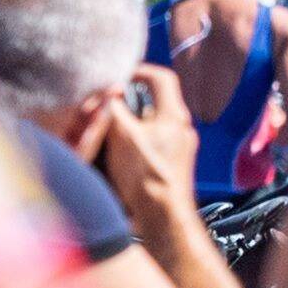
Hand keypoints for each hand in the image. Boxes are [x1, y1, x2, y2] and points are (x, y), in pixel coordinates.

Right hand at [75, 64, 202, 220]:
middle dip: (127, 102)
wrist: (163, 217)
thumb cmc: (146, 176)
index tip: (119, 76)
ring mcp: (178, 147)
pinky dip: (133, 142)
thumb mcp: (123, 135)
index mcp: (174, 115)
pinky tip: (114, 153)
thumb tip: (110, 91)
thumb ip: (115, 108)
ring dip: (127, 124)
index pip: (162, 77)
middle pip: (152, 102)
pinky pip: (151, 143)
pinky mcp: (171, 164)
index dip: (139, 70)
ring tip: (106, 132)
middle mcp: (181, 128)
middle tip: (106, 107)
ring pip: (149, 124)